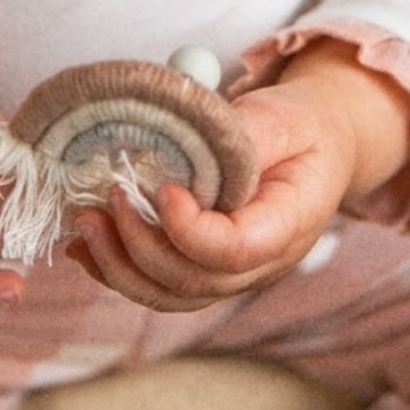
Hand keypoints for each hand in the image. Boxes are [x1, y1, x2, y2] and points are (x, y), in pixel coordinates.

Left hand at [66, 38, 409, 311]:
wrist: (322, 144)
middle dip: (141, 245)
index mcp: (290, 223)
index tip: (162, 189)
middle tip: (109, 198)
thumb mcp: (285, 115)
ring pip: (172, 294)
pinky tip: (86, 246)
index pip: (235, 250)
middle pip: (195, 281)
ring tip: (86, 224)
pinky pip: (161, 285)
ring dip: (121, 266)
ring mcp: (234, 272)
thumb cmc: (304, 126)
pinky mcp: (208, 266)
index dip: (191, 230)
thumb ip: (244, 133)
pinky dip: (119, 270)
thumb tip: (190, 144)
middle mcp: (262, 262)